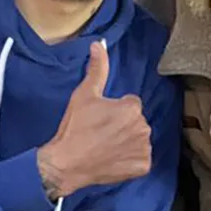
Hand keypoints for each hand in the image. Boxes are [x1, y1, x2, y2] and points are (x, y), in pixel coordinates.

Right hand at [38, 40, 151, 197]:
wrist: (66, 163)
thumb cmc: (75, 127)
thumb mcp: (84, 94)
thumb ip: (97, 69)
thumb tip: (98, 44)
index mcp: (132, 107)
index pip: (130, 104)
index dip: (114, 111)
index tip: (100, 119)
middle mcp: (143, 127)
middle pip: (136, 122)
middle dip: (123, 126)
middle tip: (101, 134)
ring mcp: (144, 148)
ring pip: (139, 140)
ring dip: (128, 142)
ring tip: (106, 147)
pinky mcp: (142, 167)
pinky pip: (141, 160)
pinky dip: (131, 161)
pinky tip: (114, 160)